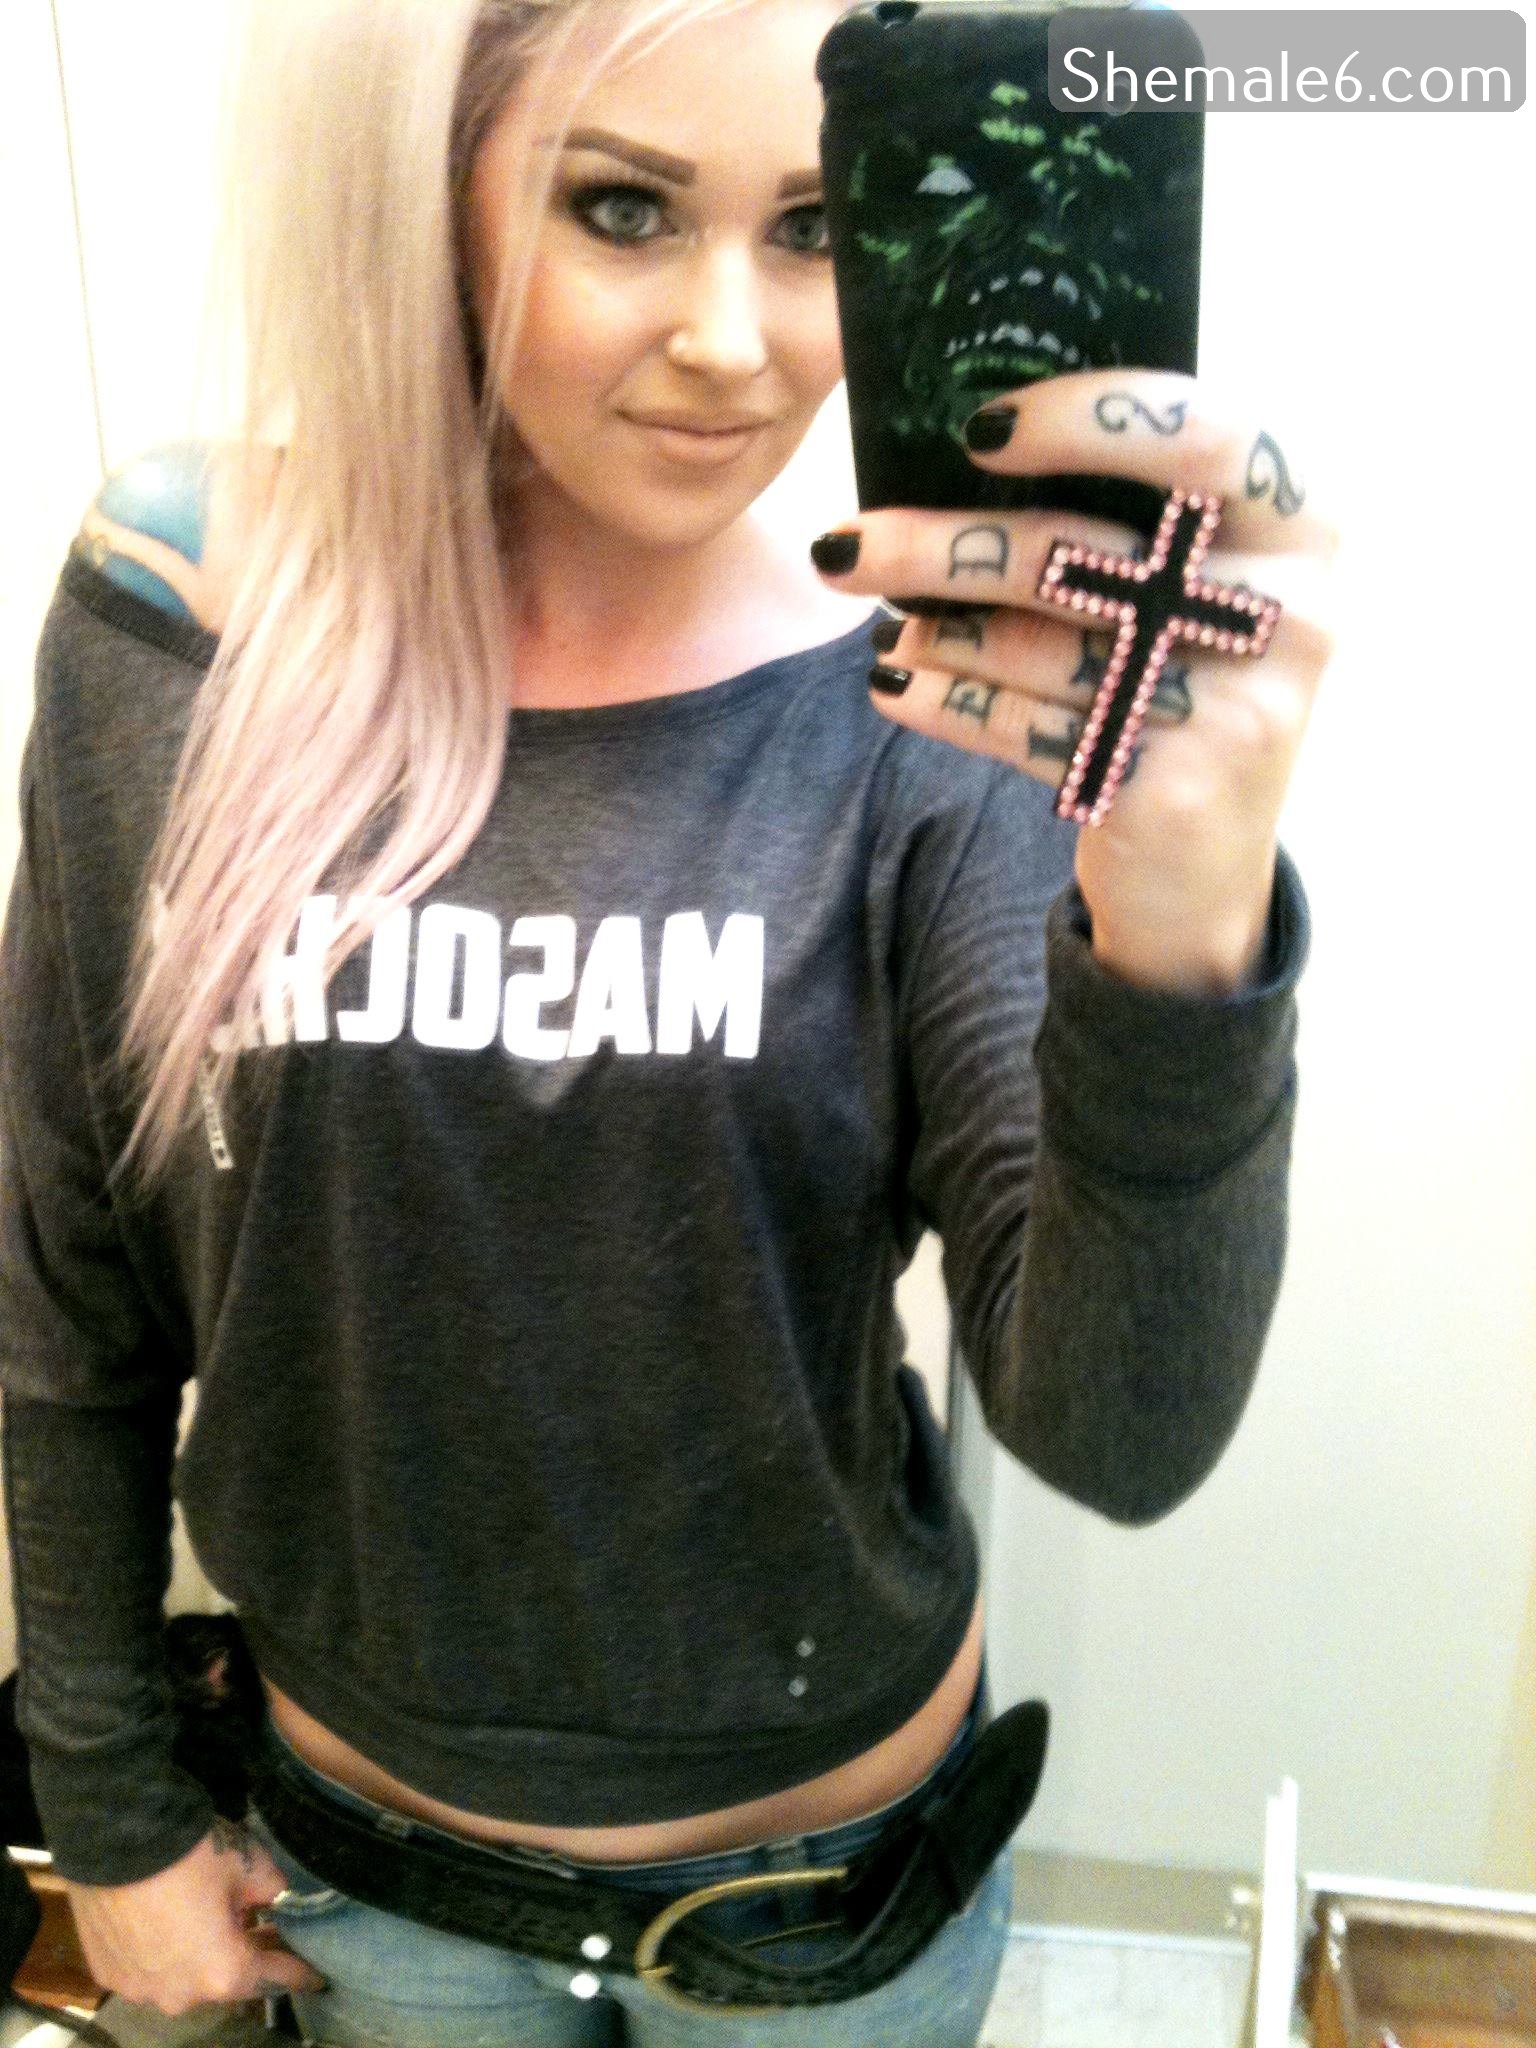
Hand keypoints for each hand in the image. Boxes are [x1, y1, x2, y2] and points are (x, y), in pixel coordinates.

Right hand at [64, 1818, 328, 2018]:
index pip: (274, 1977)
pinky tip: (165, 1921)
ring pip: (183, 1977)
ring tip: (206, 1918)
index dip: (298, 1973)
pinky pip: (147, 1968)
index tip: (315, 1978)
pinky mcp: (107, 1973)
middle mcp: (180, 1996)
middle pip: (224, 1979)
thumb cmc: (191, 1854)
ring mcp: (138, 1989)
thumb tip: (272, 1897)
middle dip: (244, 1953)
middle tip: (257, 1925)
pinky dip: (161, 1951)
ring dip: (199, 1954)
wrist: (115, 1837)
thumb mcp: (250, 1865)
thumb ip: (272, 1890)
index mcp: (222, 1974)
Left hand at [812, 369, 1337, 995]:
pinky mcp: (1169, 788)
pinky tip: (895, 684)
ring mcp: (1235, 708)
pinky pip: (1025, 728)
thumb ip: (1130, 512)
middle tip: (842, 545)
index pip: (1203, 433)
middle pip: (1080, 552)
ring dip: (934, 632)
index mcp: (1301, 524)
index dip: (1088, 418)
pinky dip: (946, 701)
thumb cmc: (1181, 682)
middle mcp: (1287, 612)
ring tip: (882, 625)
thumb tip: (961, 450)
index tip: (979, 430)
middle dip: (942, 547)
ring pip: (1038, 645)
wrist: (1206, 868)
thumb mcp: (1194, 583)